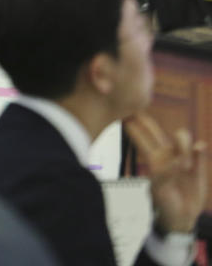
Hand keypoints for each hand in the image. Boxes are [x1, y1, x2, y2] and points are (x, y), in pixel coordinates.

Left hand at [126, 113, 206, 233]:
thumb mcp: (159, 189)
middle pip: (158, 133)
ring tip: (184, 161)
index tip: (126, 119)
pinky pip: (200, 152)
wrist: (181, 214)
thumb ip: (164, 175)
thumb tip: (176, 162)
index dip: (136, 129)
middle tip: (138, 111)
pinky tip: (200, 147)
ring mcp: (183, 158)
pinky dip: (200, 148)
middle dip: (148, 123)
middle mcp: (166, 154)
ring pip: (182, 139)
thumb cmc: (164, 201)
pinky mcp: (198, 165)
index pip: (143, 140)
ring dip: (182, 143)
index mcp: (153, 159)